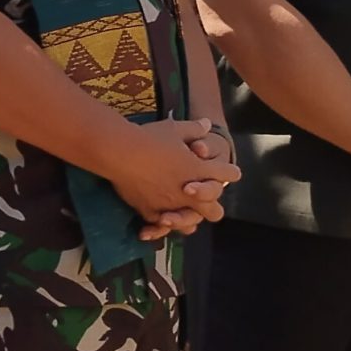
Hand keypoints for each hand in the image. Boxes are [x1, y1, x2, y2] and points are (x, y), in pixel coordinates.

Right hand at [109, 118, 239, 229]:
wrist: (120, 152)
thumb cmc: (149, 138)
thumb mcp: (174, 129)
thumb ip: (193, 129)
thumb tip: (206, 123)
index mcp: (199, 171)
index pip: (227, 175)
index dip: (230, 173)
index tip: (229, 172)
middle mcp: (189, 193)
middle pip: (215, 211)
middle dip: (212, 205)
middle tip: (203, 197)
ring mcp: (170, 206)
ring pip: (190, 224)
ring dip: (189, 219)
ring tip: (183, 213)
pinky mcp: (151, 213)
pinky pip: (162, 227)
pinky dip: (161, 225)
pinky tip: (159, 220)